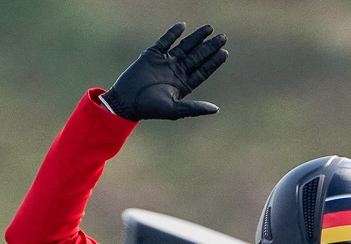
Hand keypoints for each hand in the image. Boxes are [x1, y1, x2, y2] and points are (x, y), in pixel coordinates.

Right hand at [103, 22, 227, 121]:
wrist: (127, 101)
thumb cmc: (150, 109)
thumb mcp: (174, 109)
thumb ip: (195, 108)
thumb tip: (215, 109)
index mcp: (183, 84)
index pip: (202, 71)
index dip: (213, 62)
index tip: (224, 53)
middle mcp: (176, 71)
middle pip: (197, 56)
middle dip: (209, 47)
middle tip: (223, 37)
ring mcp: (165, 62)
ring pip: (185, 46)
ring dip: (197, 38)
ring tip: (209, 28)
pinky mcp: (153, 54)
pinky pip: (165, 40)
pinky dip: (173, 33)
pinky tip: (183, 26)